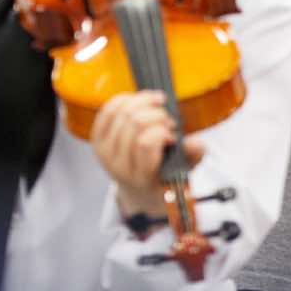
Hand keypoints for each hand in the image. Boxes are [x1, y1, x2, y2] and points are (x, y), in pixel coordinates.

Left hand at [91, 90, 205, 217]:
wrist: (139, 190)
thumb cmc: (163, 179)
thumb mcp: (183, 173)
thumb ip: (192, 157)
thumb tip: (195, 142)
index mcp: (140, 177)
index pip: (145, 144)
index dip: (161, 132)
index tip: (173, 135)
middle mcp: (117, 165)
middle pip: (133, 123)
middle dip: (156, 115)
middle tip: (168, 120)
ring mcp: (103, 152)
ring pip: (120, 113)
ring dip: (143, 103)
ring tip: (158, 109)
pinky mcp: (95, 139)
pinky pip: (107, 110)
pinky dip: (125, 99)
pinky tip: (140, 100)